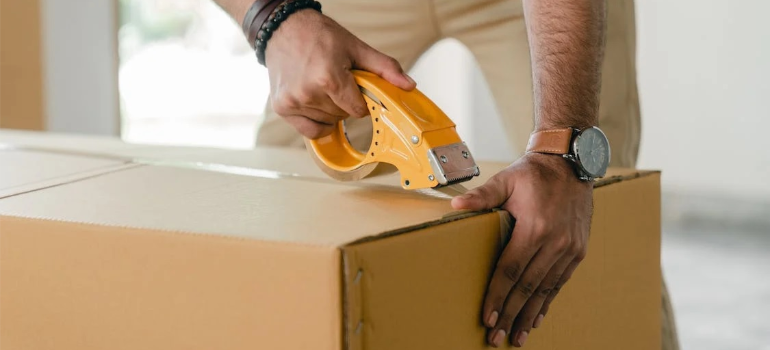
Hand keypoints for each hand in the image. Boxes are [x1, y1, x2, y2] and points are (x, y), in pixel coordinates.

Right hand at [263, 9, 415, 138]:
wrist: (284, 28)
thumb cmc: (319, 35)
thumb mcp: (356, 48)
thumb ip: (385, 68)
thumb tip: (408, 85)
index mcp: (328, 78)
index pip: (358, 110)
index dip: (361, 101)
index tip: (356, 88)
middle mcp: (308, 93)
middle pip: (343, 116)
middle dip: (345, 102)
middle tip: (337, 81)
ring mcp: (293, 102)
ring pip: (328, 122)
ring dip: (330, 110)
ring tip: (322, 86)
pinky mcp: (282, 108)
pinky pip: (310, 131)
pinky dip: (317, 122)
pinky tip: (316, 104)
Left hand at [451, 152, 592, 346]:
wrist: (571, 162)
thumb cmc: (534, 172)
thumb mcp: (506, 180)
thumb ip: (482, 196)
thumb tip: (456, 206)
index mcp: (535, 227)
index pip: (511, 271)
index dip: (497, 296)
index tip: (487, 318)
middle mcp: (555, 242)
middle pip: (527, 287)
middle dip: (510, 314)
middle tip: (496, 337)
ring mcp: (569, 249)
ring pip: (545, 290)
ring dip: (529, 315)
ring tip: (516, 336)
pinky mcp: (578, 251)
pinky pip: (560, 283)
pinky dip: (547, 302)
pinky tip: (536, 318)